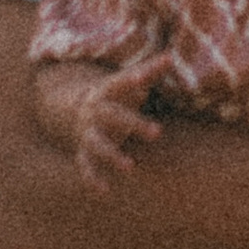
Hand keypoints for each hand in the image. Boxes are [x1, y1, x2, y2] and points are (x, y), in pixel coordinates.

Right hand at [68, 50, 167, 190]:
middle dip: (133, 124)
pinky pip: (86, 167)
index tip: (142, 81)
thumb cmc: (117, 93)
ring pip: (98, 145)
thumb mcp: (130, 80)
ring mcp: (89, 133)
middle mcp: (96, 112)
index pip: (119, 83)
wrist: (76, 109)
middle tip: (158, 132)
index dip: (130, 81)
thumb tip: (172, 57)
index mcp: (108, 91)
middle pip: (113, 117)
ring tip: (130, 167)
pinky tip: (104, 192)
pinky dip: (92, 179)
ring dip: (112, 156)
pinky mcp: (85, 152)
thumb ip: (150, 71)